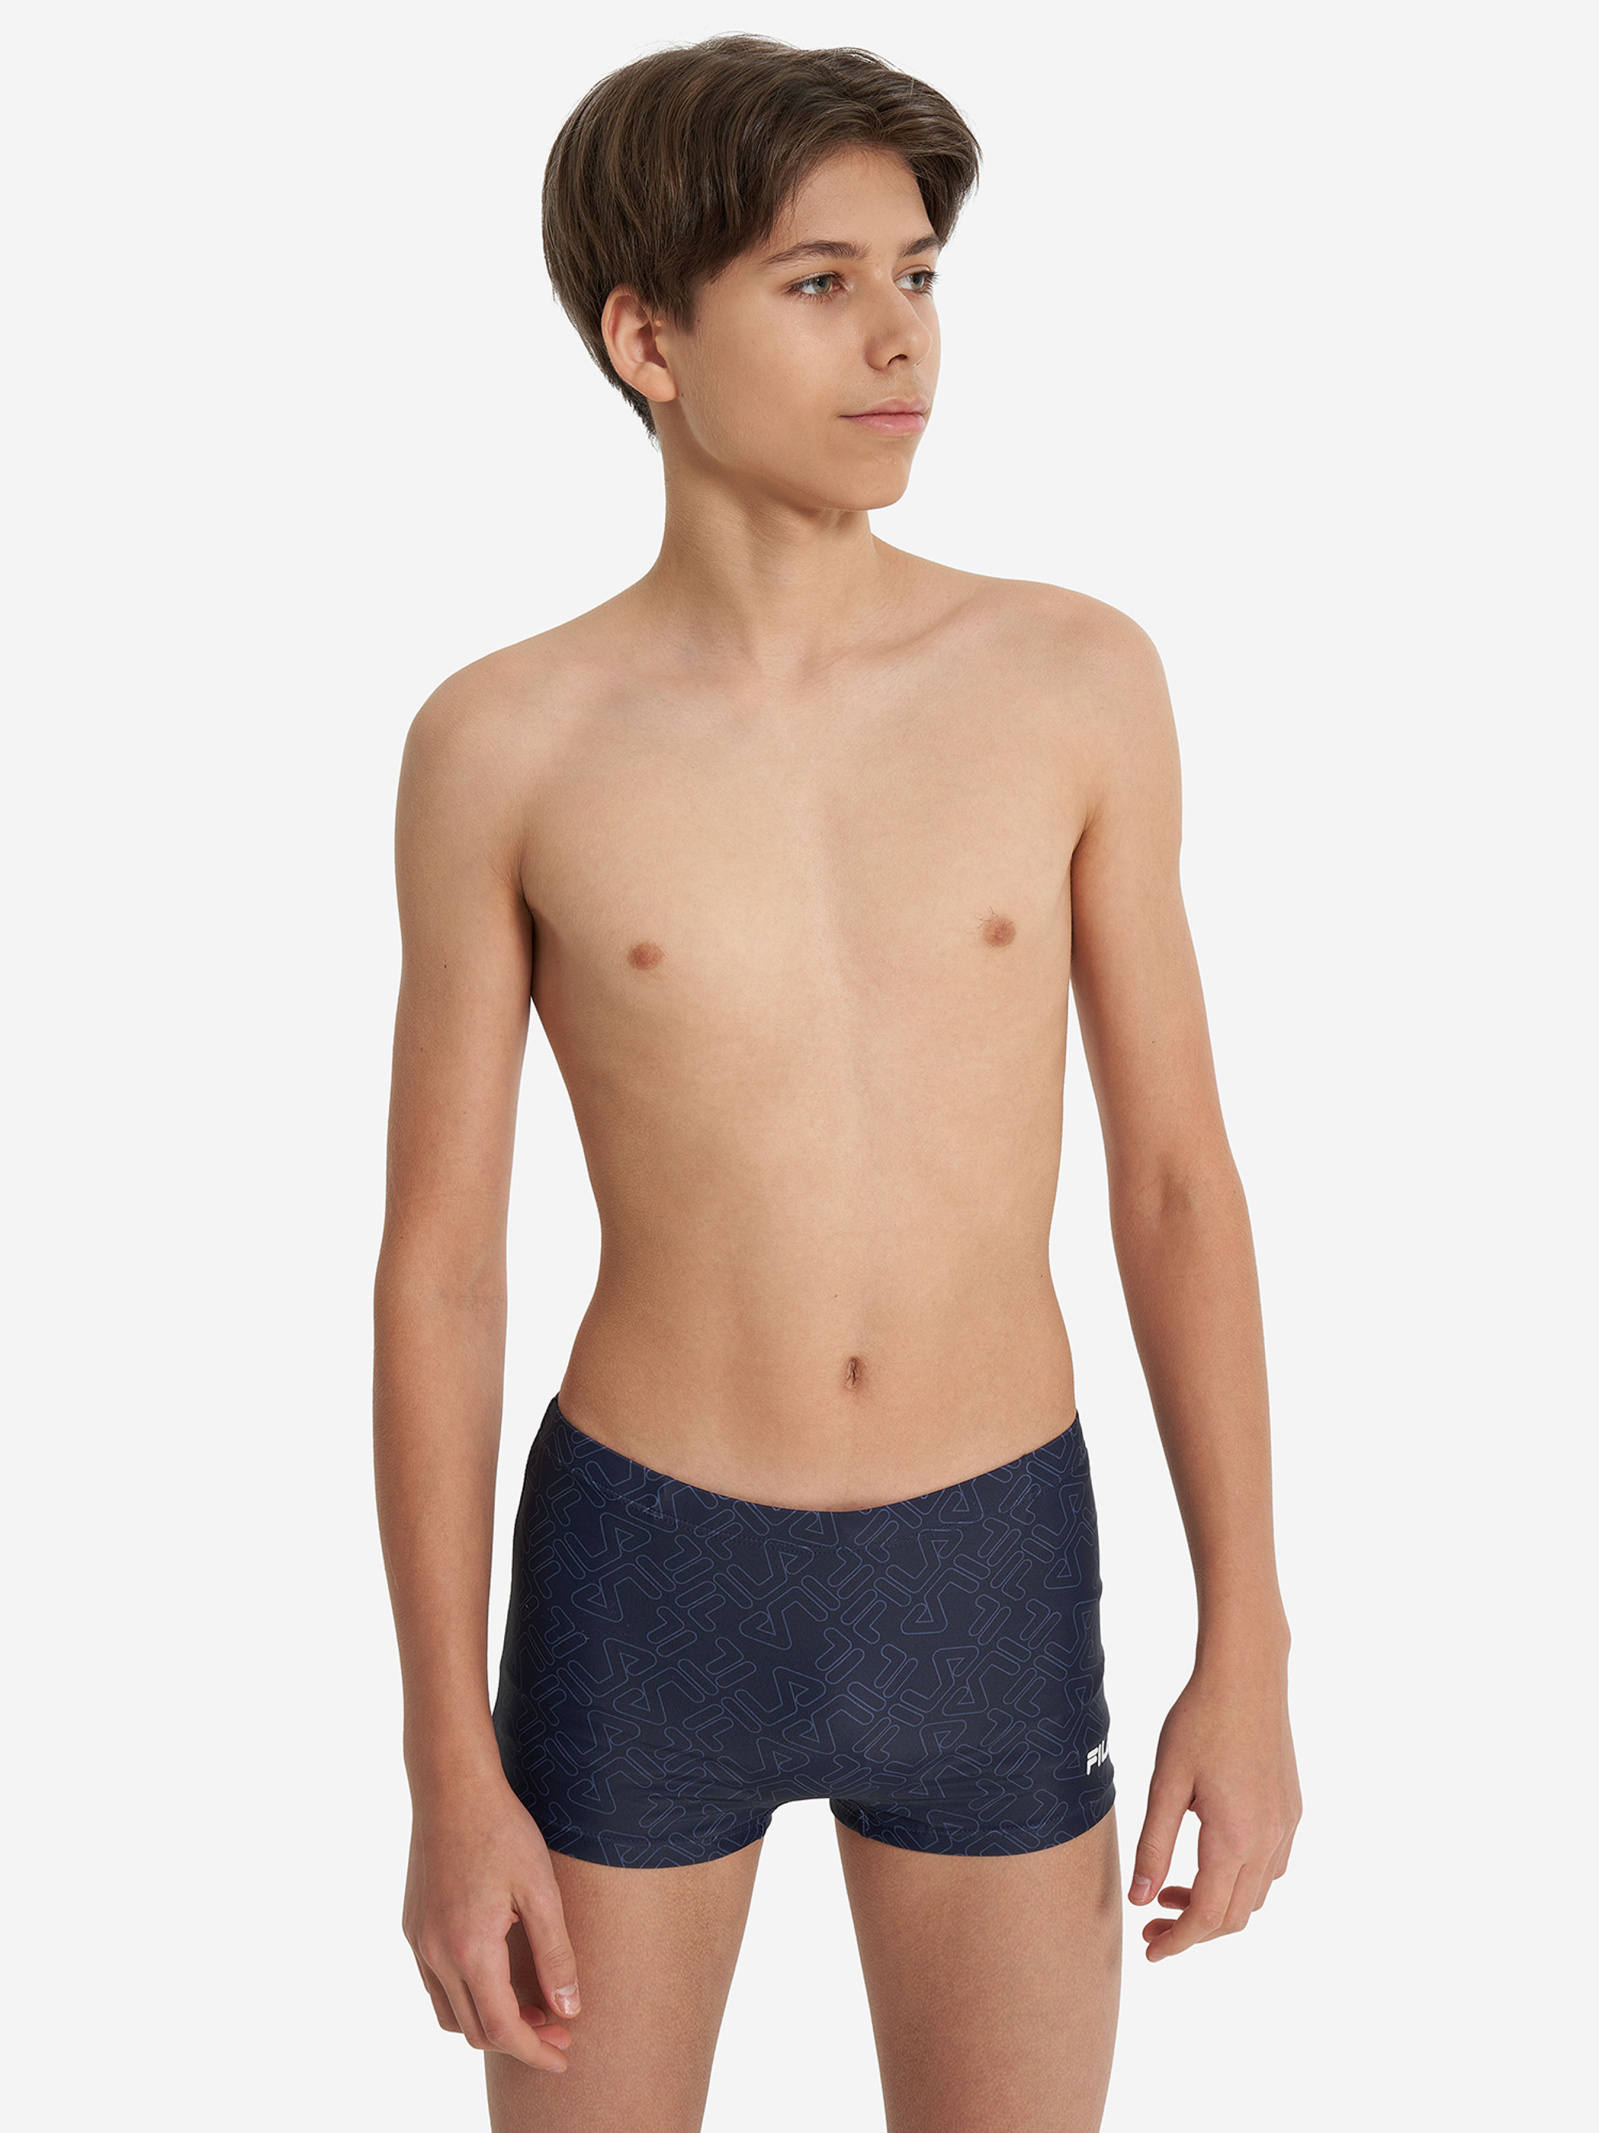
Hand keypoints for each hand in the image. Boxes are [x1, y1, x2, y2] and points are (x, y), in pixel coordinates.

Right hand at [403, 1769, 580, 2071]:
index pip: (503, 2029)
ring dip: (489, 2022)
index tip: (564, 2058)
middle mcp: (436, 1955)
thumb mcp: (541, 1891)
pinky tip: (496, 1976)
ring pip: (450, 2013)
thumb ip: (555, 1954)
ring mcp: (418, 1942)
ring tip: (531, 2006)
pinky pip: (435, 1984)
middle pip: (476, 2029)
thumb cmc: (502, 1830)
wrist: (451, 1786)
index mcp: (470, 1950)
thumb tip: (569, 2009)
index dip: (535, 2052)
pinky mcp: (412, 1926)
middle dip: (520, 2039)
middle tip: (559, 2027)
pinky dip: (466, 1997)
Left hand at [1128, 1656, 1300, 1960]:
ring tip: (1172, 1889)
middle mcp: (1269, 1841)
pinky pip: (1272, 1867)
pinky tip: (1211, 1859)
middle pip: (1235, 1916)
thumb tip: (1141, 1899)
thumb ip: (1155, 1845)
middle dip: (1193, 1929)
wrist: (1247, 1675)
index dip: (1178, 1941)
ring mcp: (1286, 1826)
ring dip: (1217, 1905)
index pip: (1207, 1916)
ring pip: (1256, 1895)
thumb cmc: (1200, 1721)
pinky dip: (1241, 1881)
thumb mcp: (1165, 1783)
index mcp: (1234, 1838)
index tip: (1151, 1950)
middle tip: (1153, 1922)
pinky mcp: (1292, 1810)